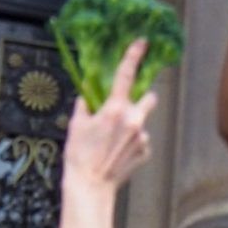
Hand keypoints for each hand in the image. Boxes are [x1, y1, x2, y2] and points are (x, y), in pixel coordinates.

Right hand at [62, 41, 154, 197]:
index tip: (142, 43)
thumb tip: (88, 95)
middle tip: (128, 106)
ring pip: (142, 121)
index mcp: (114, 109)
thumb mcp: (77, 124)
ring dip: (133, 124)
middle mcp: (134, 120)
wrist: (90, 185)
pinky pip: (141, 139)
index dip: (134, 56)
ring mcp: (142, 137)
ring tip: (115, 139)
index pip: (126, 75)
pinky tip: (119, 152)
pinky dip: (132, 142)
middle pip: (149, 98)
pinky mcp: (145, 152)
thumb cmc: (80, 155)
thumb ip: (85, 104)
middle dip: (142, 98)